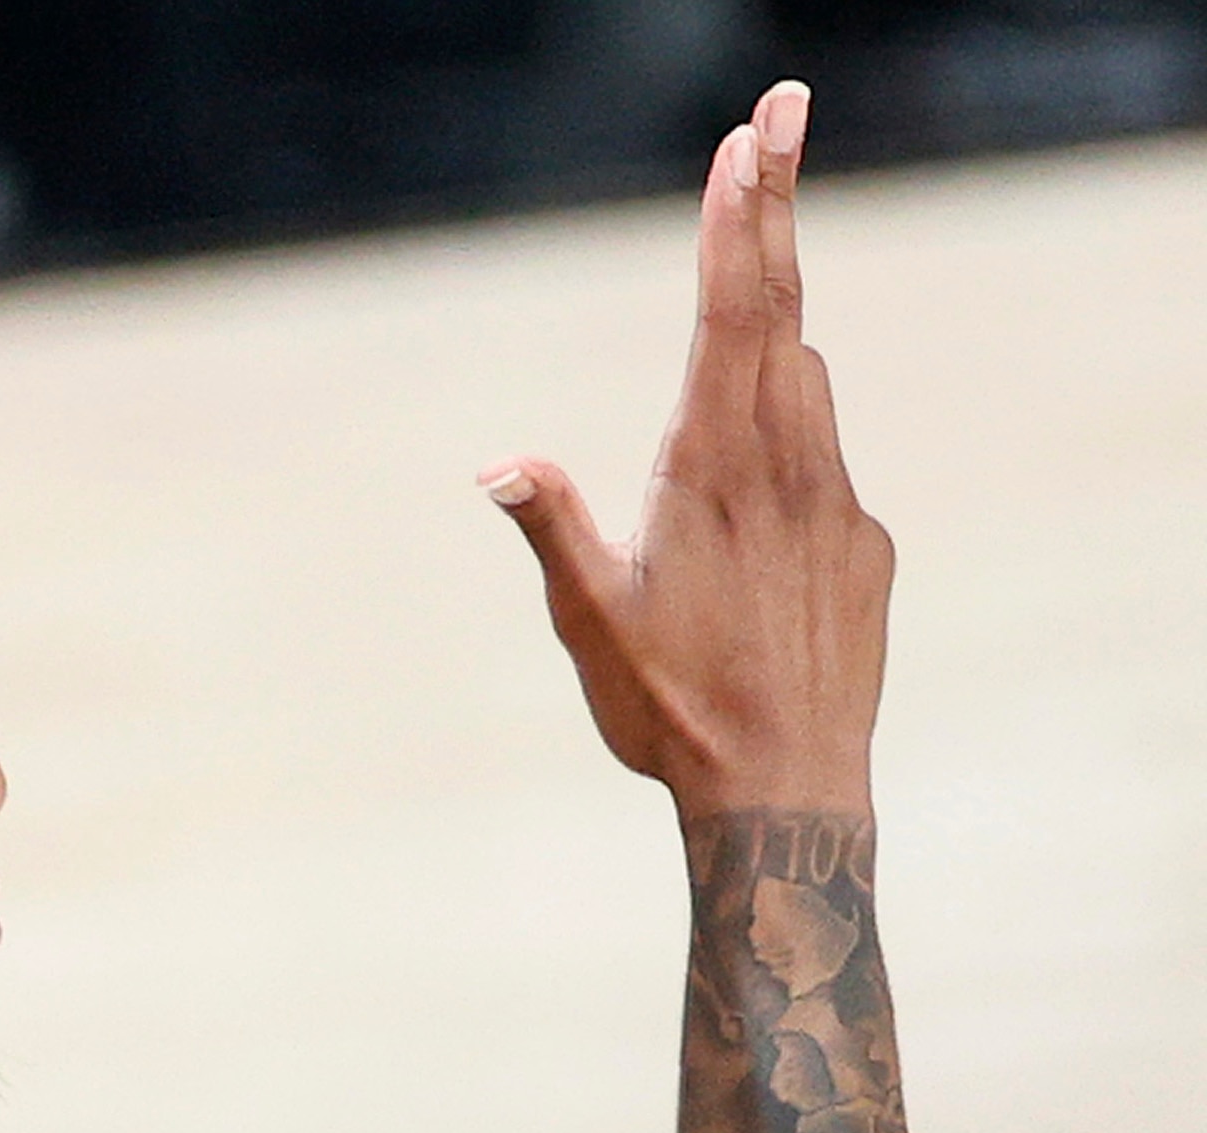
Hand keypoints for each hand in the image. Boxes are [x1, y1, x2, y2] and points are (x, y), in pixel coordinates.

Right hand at [482, 82, 893, 817]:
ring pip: (809, 375)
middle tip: (780, 110)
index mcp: (711, 470)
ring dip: (780, 307)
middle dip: (774, 206)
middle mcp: (787, 466)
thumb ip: (554, 530)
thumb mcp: (591, 623)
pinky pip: (823, 455)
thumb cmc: (671, 711)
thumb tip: (499, 466)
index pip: (730, 317)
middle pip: (782, 309)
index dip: (737, 222)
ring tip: (761, 249)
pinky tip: (758, 464)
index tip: (746, 143)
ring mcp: (837, 499)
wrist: (789, 790)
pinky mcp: (864, 540)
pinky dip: (792, 421)